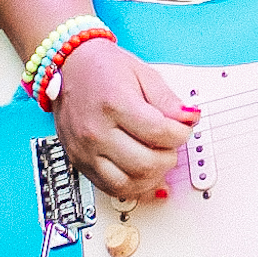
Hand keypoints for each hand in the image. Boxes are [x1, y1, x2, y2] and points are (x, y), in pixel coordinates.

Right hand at [50, 36, 200, 205]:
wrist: (68, 68)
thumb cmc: (103, 68)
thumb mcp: (142, 73)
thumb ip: (168, 100)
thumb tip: (189, 119)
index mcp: (114, 104)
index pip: (160, 133)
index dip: (182, 134)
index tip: (184, 128)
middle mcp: (96, 131)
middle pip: (145, 164)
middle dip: (169, 156)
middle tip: (171, 143)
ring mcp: (85, 150)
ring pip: (128, 184)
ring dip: (153, 176)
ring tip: (158, 158)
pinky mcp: (79, 162)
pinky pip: (110, 188)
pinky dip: (133, 187)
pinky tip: (144, 175)